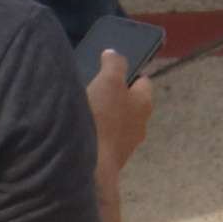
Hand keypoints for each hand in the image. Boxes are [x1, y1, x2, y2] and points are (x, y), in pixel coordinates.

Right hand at [87, 47, 155, 179]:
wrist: (91, 168)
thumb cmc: (103, 118)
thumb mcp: (109, 81)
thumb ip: (114, 64)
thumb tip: (114, 53)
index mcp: (144, 103)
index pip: (142, 81)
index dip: (127, 73)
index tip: (109, 70)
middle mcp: (139, 126)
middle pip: (127, 104)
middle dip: (112, 97)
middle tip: (91, 90)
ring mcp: (125, 146)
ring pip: (115, 124)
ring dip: (102, 118)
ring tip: (81, 112)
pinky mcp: (109, 160)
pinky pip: (102, 140)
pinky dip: (93, 134)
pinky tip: (78, 132)